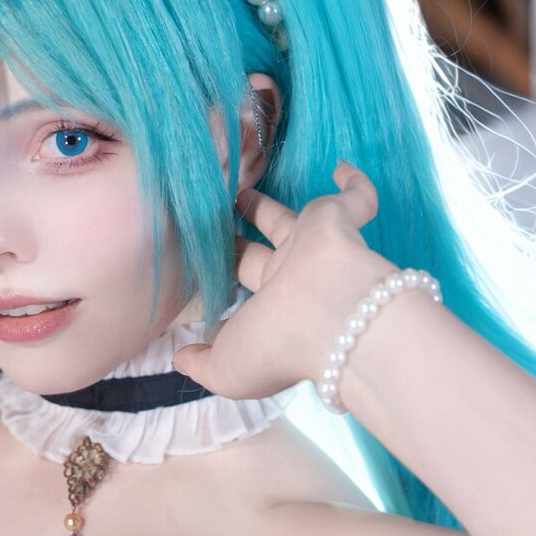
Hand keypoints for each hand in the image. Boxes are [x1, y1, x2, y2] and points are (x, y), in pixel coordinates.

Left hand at [171, 160, 395, 398]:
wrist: (335, 320)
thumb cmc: (281, 344)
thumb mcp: (226, 368)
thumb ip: (199, 364)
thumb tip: (178, 357)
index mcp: (270, 307)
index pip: (242, 292)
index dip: (225, 280)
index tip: (202, 267)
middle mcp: (292, 276)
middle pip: (256, 251)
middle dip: (235, 239)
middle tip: (209, 218)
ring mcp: (315, 246)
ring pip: (286, 219)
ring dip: (264, 204)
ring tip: (238, 186)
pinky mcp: (339, 219)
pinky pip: (357, 198)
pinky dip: (355, 183)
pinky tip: (341, 166)